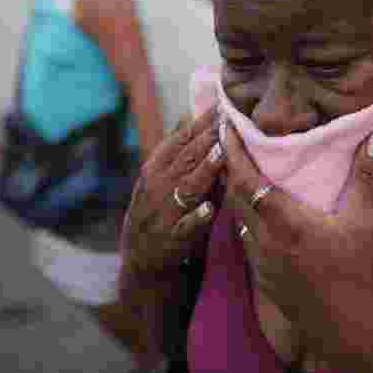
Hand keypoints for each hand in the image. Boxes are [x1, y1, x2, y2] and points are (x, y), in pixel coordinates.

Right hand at [122, 108, 223, 280]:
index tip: (223, 103)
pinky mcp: (171, 242)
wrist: (141, 269)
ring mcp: (162, 215)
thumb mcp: (160, 181)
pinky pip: (185, 228)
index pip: (180, 139)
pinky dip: (196, 218)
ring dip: (204, 171)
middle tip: (231, 118)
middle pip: (185, 158)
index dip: (201, 121)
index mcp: (155, 169)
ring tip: (221, 153)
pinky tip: (209, 209)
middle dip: (208, 138)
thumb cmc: (158, 217)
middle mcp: (155, 188)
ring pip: (186, 188)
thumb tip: (190, 115)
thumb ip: (177, 152)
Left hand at [221, 120, 372, 363]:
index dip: (231, 150)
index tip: (223, 124)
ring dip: (236, 193)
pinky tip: (259, 214)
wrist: (352, 334)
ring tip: (242, 171)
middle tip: (230, 141)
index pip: (245, 178)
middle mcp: (263, 241)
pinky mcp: (265, 280)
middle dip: (229, 166)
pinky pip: (247, 240)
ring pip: (237, 219)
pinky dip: (247, 218)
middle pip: (234, 196)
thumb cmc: (360, 276)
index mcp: (283, 222)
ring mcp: (261, 263)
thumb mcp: (368, 223)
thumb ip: (367, 177)